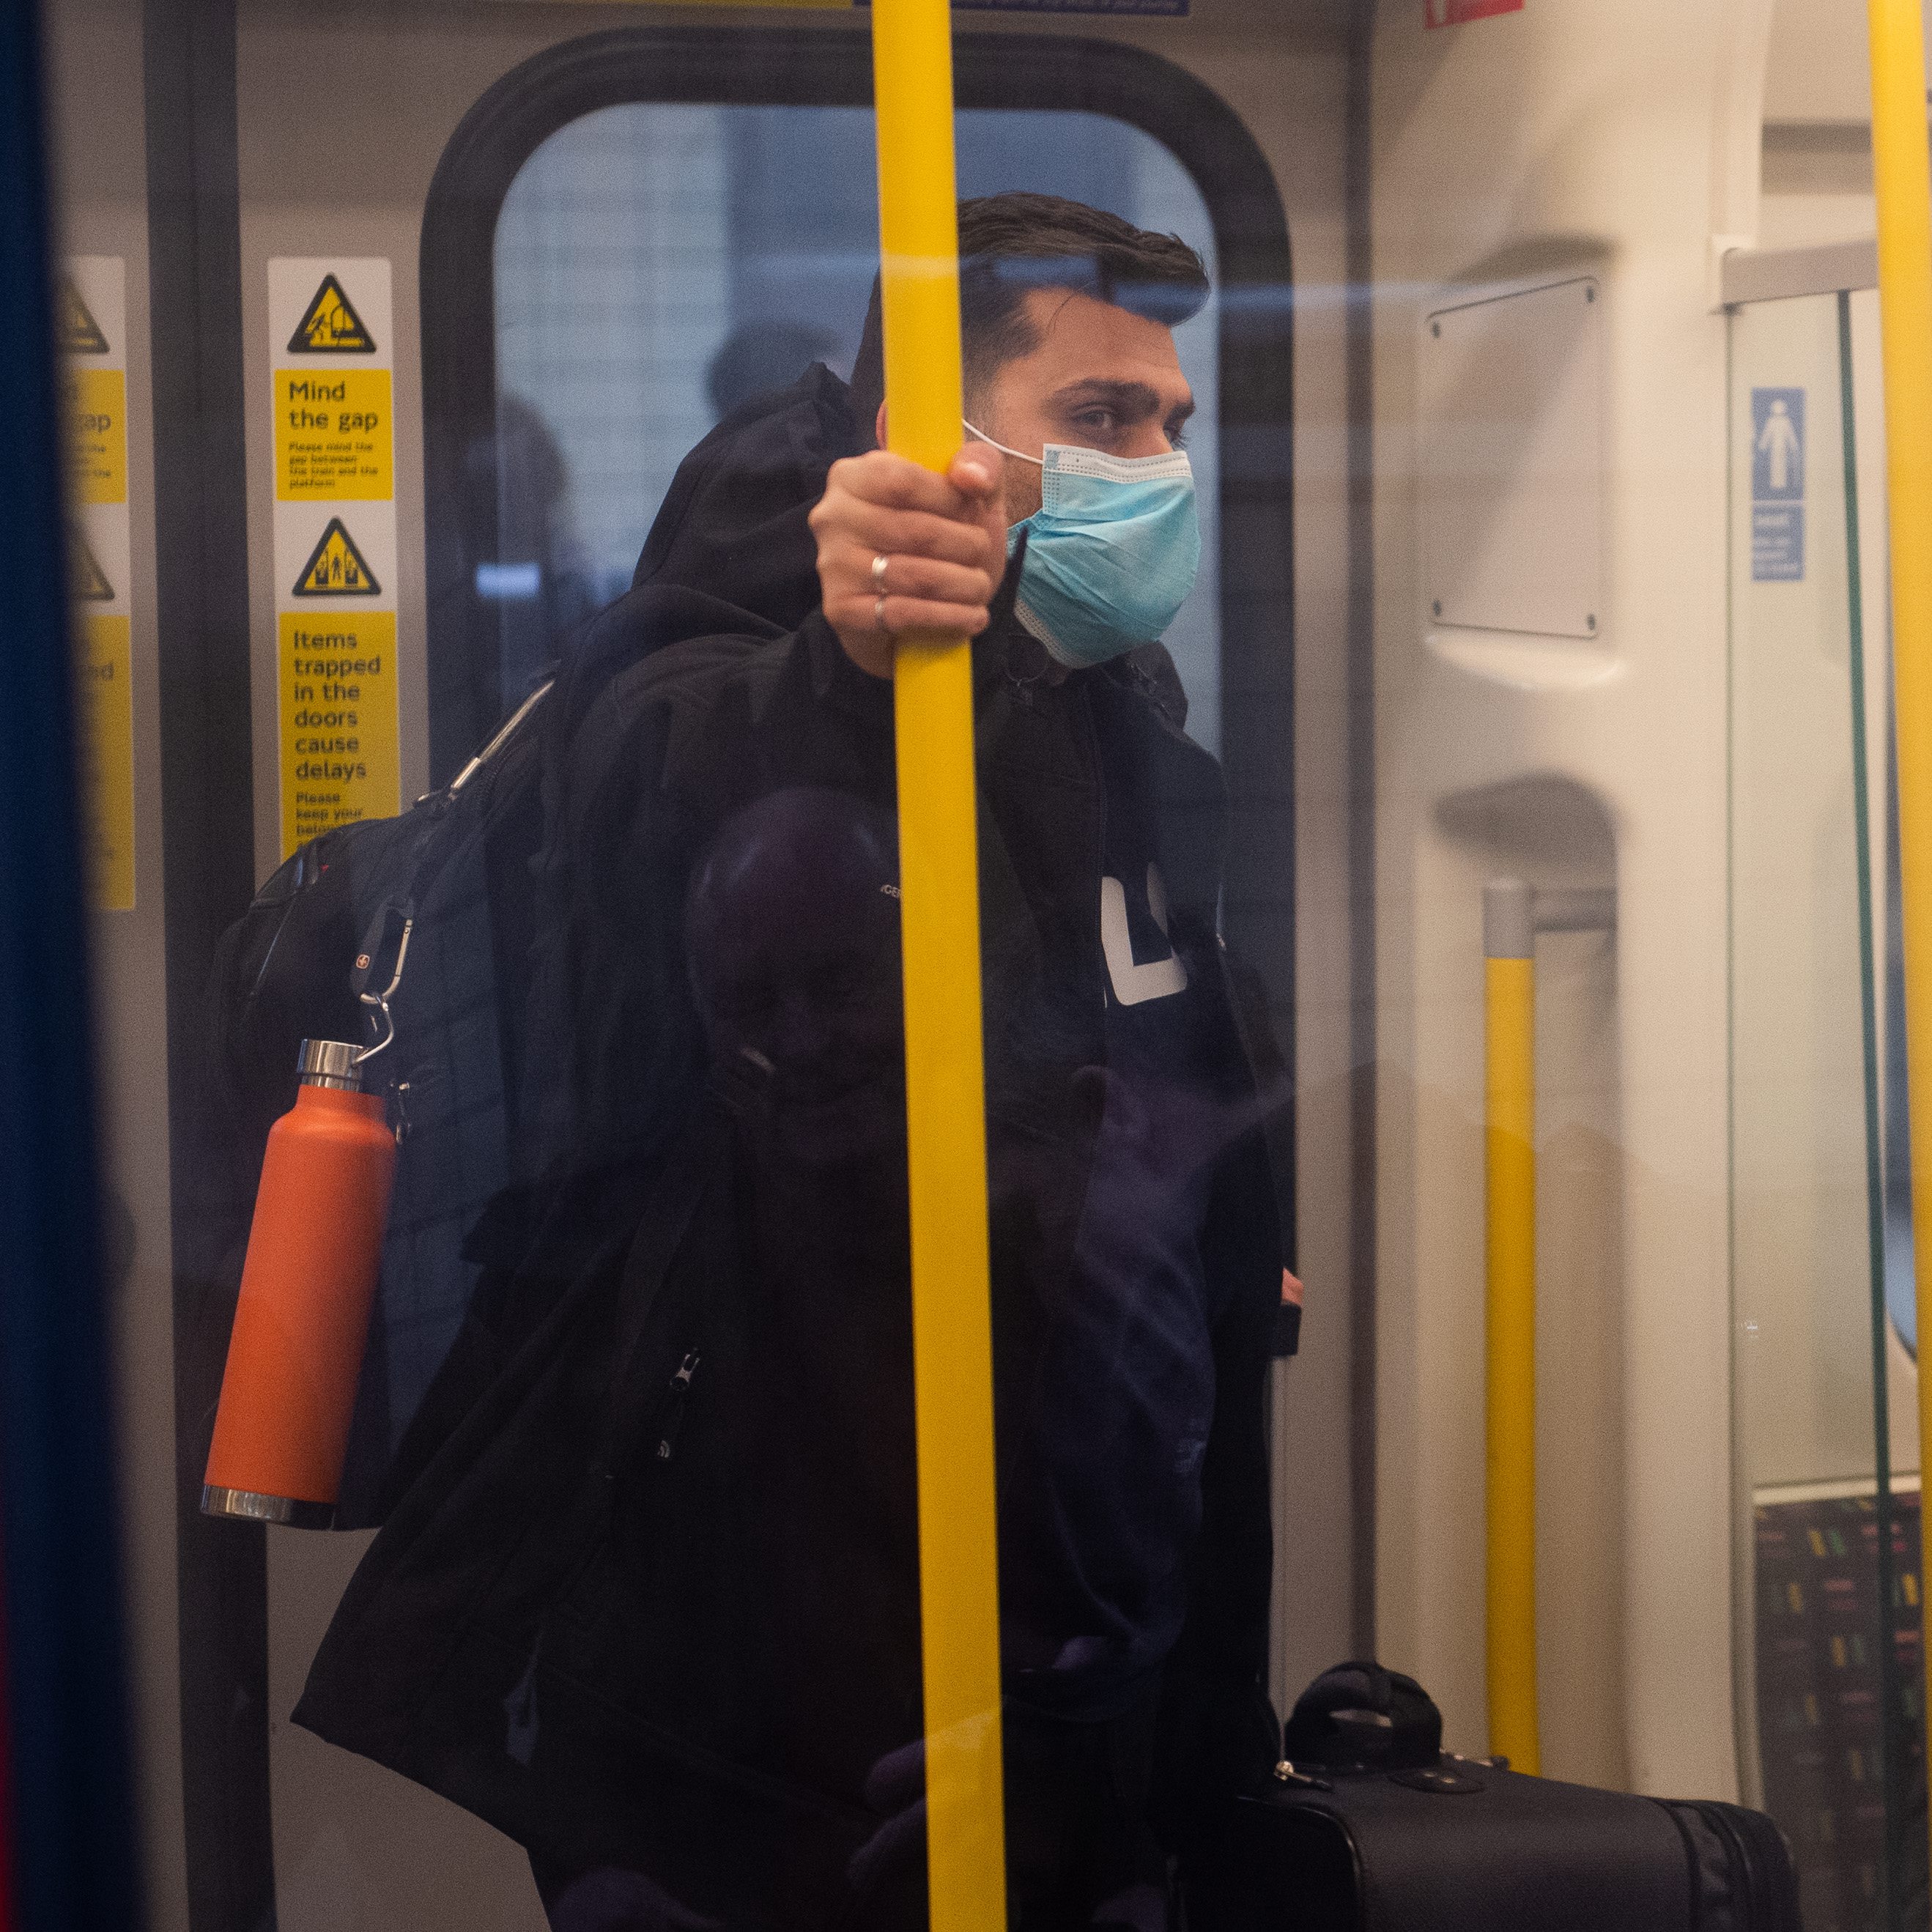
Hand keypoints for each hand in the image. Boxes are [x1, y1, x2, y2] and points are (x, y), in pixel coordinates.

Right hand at [809, 445, 1007, 678]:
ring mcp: (834, 565)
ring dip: (964, 585)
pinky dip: (949, 617)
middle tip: (982, 555)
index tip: (974, 513)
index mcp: (854, 475)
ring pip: (916, 575)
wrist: (911, 612)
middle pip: (917, 531)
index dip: (952, 500)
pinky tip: (972, 616)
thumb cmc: (939, 542)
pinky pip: (903, 614)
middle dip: (967, 546)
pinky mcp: (842, 610)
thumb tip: (971, 477)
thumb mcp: (965, 493)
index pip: (905, 482)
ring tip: (980, 587)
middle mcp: (834, 516)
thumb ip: (978, 464)